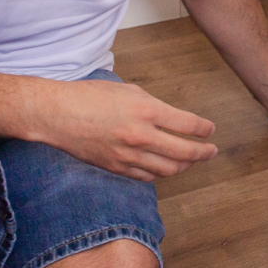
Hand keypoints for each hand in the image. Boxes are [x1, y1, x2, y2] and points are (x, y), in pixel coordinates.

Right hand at [36, 78, 216, 181]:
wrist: (56, 114)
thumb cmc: (90, 96)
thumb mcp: (128, 90)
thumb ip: (153, 105)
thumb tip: (171, 118)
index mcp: (146, 110)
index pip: (188, 125)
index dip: (204, 129)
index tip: (210, 130)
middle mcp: (140, 135)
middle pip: (184, 152)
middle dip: (203, 152)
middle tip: (211, 150)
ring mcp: (127, 155)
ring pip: (168, 169)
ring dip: (185, 165)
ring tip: (192, 160)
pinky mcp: (115, 168)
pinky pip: (146, 177)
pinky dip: (160, 173)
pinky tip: (165, 167)